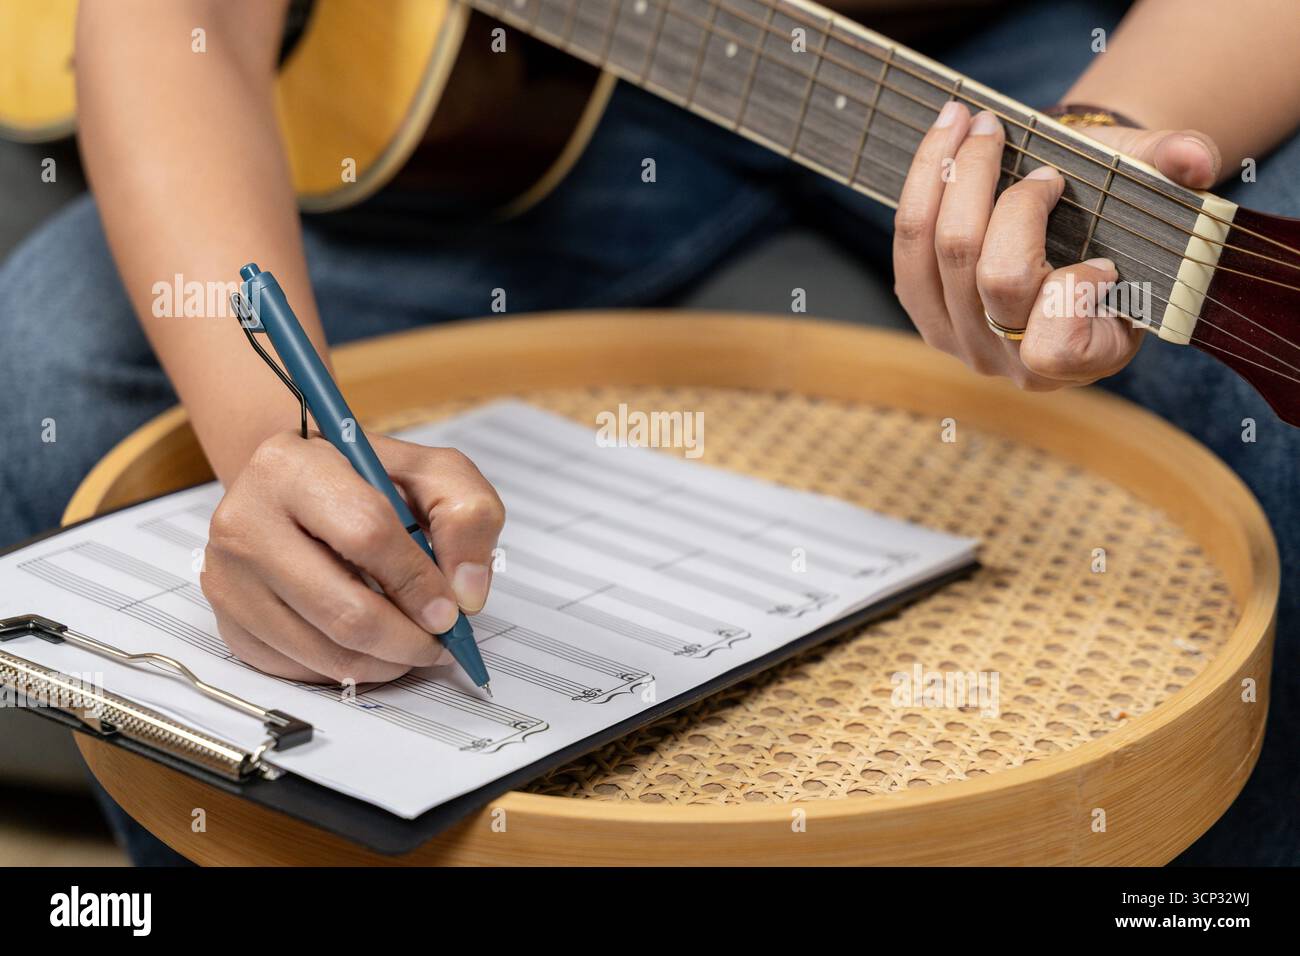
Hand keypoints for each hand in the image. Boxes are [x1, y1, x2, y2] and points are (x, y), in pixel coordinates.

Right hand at [201, 432, 504, 683]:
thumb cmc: (367, 481)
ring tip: (412, 644)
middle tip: (439, 642)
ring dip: (385, 663)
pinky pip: (298, 670)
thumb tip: (465, 594)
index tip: (450, 610)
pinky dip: (348, 670)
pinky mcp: (229, 620)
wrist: (299, 488)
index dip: (418, 581)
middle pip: (344, 610)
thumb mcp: (431, 474)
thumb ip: (468, 517)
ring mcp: (228, 576)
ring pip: (324, 651)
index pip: (366, 534)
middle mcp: (244, 520)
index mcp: (292, 465)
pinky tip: (370, 645)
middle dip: (407, 639)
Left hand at [892, 101, 1221, 388]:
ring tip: (976, 120)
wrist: (1068, 224)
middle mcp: (1013, 362)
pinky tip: (947, 138)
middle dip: (1013, 198)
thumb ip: (1175, 174)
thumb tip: (1193, 158)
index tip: (1100, 252)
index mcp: (1082, 358)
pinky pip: (908, 248)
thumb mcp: (1154, 199)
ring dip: (957, 173)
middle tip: (1032, 148)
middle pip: (993, 277)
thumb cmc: (1115, 217)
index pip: (1054, 344)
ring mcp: (961, 341)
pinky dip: (925, 183)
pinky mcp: (923, 311)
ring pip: (940, 253)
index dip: (1071, 290)